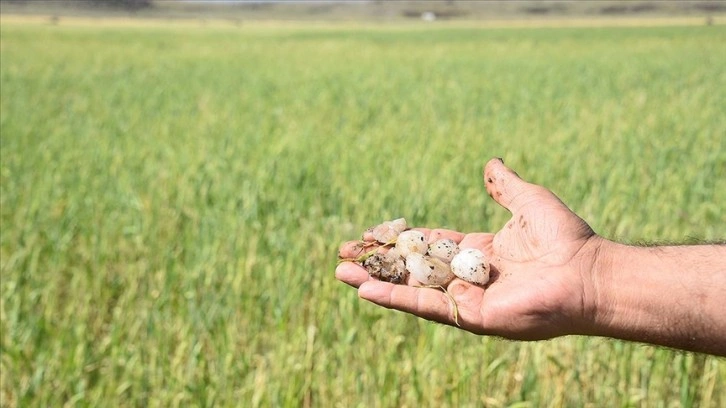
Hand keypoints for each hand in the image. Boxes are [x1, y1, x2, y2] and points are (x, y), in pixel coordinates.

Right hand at [336, 158, 604, 339]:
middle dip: (379, 262)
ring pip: (411, 289)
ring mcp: (467, 299)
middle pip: (412, 269)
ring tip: (341, 272)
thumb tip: (491, 163)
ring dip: (376, 282)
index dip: (401, 239)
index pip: (430, 246)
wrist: (588, 272)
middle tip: (345, 254)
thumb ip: (505, 186)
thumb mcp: (528, 201)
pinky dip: (394, 299)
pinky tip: (365, 291)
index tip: (372, 233)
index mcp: (479, 253)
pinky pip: (426, 306)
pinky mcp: (469, 316)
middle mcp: (468, 278)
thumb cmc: (564, 237)